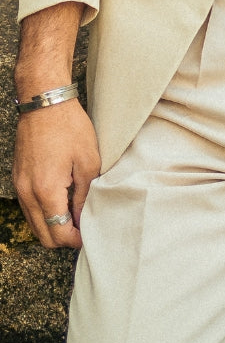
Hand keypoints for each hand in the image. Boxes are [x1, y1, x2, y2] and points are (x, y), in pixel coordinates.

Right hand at [12, 99, 99, 248]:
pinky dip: (43, 213)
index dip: (75, 240)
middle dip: (63, 238)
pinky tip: (61, 204)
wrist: (44, 103)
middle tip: (83, 229)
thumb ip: (84, 195)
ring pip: (34, 223)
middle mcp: (27, 193)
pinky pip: (29, 208)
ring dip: (52, 226)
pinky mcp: (17, 179)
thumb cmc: (69, 127)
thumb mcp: (88, 162)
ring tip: (74, 217)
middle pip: (43, 235)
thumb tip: (81, 219)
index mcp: (46, 190)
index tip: (89, 235)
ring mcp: (19, 186)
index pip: (58, 232)